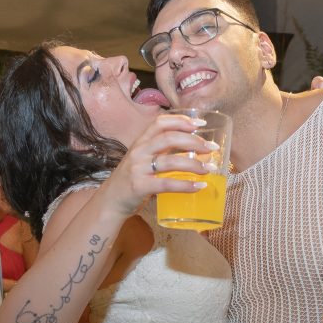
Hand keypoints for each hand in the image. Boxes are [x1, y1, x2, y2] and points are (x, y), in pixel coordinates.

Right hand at [103, 113, 220, 217]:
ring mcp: (138, 169)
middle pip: (169, 138)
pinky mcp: (140, 187)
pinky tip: (198, 186)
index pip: (160, 123)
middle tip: (211, 148)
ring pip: (170, 161)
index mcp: (141, 142)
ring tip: (210, 169)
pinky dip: (185, 185)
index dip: (181, 120)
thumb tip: (193, 150)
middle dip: (193, 141)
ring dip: (194, 164)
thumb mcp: (143, 160)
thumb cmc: (131, 180)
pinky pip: (167, 184)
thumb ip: (161, 153)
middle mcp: (139, 152)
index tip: (201, 124)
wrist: (110, 201)